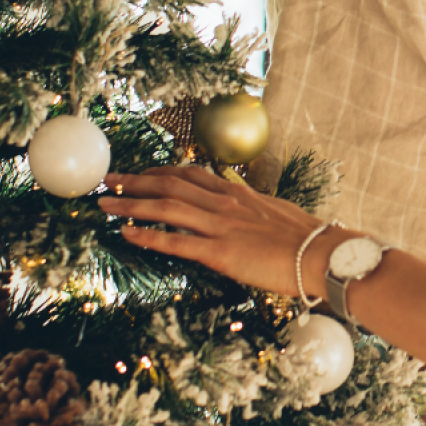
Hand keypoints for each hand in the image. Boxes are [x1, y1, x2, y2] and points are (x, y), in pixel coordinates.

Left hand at [99, 166, 334, 297]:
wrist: (321, 253)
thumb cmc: (304, 237)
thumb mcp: (273, 210)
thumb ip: (250, 204)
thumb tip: (239, 198)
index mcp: (237, 192)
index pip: (190, 174)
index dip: (159, 172)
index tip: (139, 172)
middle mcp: (224, 203)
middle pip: (169, 184)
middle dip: (135, 181)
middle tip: (108, 180)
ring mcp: (220, 227)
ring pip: (165, 208)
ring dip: (130, 204)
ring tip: (104, 204)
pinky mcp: (220, 253)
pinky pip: (175, 242)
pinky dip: (147, 236)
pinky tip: (125, 234)